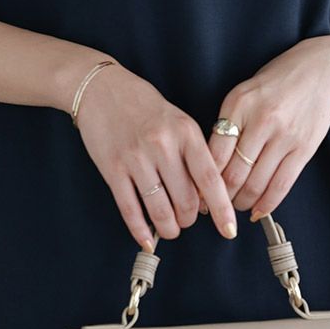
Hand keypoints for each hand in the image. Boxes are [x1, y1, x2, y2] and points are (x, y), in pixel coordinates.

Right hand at [75, 63, 237, 248]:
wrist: (100, 89)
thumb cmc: (146, 108)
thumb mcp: (180, 122)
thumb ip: (195, 156)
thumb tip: (206, 198)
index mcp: (186, 133)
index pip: (210, 179)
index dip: (221, 210)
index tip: (229, 230)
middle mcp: (162, 145)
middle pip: (186, 201)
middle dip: (189, 219)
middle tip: (187, 219)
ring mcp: (136, 158)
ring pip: (160, 210)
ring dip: (169, 227)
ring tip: (171, 228)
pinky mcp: (113, 169)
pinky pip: (130, 209)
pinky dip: (141, 230)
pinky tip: (148, 240)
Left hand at [205, 36, 329, 219]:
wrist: (320, 70)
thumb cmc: (276, 84)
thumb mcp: (244, 95)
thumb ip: (228, 125)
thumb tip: (209, 166)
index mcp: (239, 104)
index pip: (214, 153)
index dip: (204, 181)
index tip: (199, 194)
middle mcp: (261, 120)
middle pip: (233, 174)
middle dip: (222, 198)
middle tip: (217, 206)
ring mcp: (284, 135)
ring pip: (256, 184)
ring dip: (243, 203)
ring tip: (238, 206)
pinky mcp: (304, 148)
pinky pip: (281, 185)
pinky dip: (267, 204)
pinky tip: (258, 211)